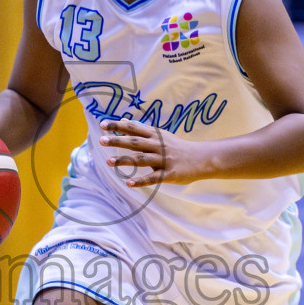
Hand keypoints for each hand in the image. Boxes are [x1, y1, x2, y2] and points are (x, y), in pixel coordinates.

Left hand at [97, 119, 211, 187]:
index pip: (134, 128)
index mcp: (155, 135)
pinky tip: (128, 183)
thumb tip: (124, 121)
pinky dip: (141, 181)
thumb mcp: (161, 135)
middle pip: (135, 142)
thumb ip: (142, 130)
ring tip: (108, 162)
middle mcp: (158, 145)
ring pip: (141, 159)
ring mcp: (163, 160)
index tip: (103, 124)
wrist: (202, 158)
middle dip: (118, 141)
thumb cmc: (178, 147)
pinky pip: (153, 178)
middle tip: (101, 140)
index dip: (118, 126)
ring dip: (124, 160)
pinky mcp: (169, 174)